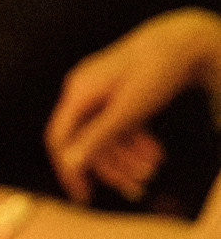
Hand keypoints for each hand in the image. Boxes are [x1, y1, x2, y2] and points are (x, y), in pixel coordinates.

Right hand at [45, 11, 220, 202]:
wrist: (181, 42)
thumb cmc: (154, 73)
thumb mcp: (128, 111)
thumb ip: (97, 137)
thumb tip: (69, 163)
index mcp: (79, 92)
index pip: (58, 137)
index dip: (67, 169)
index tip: (84, 197)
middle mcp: (83, 91)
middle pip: (85, 141)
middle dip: (111, 168)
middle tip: (137, 190)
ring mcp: (100, 92)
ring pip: (104, 136)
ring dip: (128, 157)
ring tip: (154, 167)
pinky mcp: (116, 94)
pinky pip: (116, 126)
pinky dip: (134, 142)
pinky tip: (154, 150)